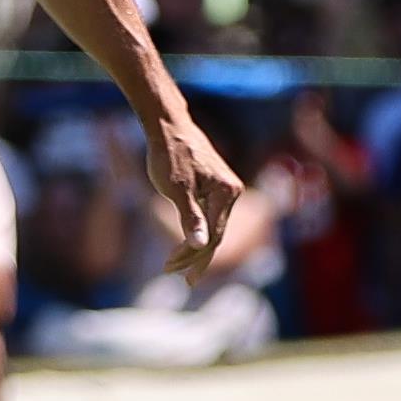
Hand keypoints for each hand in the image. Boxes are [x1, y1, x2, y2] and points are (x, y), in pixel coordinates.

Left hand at [143, 110, 243, 282]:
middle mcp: (232, 191)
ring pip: (213, 225)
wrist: (168, 125)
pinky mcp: (216, 186)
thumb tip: (201, 244)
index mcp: (226, 192)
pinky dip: (196, 229)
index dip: (196, 257)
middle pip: (216, 233)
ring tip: (174, 263)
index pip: (214, 235)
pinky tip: (184, 241)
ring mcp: (225, 188)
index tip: (177, 273)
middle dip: (194, 256)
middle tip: (174, 274)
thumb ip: (190, 217)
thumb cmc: (170, 154)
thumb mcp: (176, 189)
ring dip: (194, 245)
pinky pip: (210, 214)